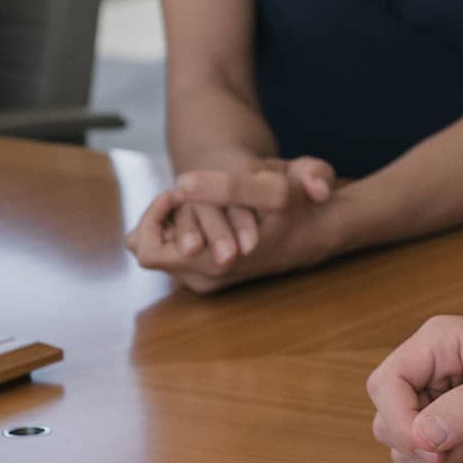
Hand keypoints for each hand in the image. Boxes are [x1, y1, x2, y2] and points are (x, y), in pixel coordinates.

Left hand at [124, 156, 338, 292]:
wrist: (316, 233)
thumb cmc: (296, 209)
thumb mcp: (274, 189)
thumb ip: (229, 188)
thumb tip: (181, 183)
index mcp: (212, 266)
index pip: (147, 249)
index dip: (157, 213)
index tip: (181, 190)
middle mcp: (202, 279)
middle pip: (147, 247)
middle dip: (163, 214)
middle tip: (189, 192)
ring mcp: (204, 279)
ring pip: (160, 248)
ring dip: (171, 220)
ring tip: (199, 199)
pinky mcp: (206, 274)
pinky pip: (171, 251)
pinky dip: (178, 228)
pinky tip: (204, 211)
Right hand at [368, 318, 462, 462]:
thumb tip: (423, 434)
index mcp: (437, 342)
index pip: (385, 385)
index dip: (401, 420)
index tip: (437, 447)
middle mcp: (428, 366)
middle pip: (389, 417)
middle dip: (426, 443)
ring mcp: (434, 394)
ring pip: (405, 441)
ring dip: (442, 455)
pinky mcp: (445, 419)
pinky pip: (426, 452)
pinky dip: (451, 461)